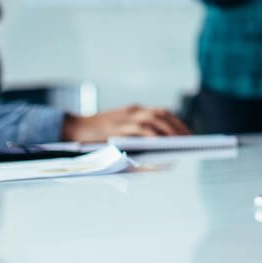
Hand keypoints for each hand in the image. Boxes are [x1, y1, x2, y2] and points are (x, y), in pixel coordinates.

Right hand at [61, 105, 188, 141]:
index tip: (189, 133)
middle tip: (189, 140)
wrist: (72, 129)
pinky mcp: (117, 127)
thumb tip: (159, 152)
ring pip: (152, 121)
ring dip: (168, 132)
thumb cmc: (96, 135)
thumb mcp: (118, 128)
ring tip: (179, 144)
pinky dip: (152, 137)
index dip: (177, 122)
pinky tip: (161, 146)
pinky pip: (139, 131)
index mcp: (134, 110)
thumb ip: (136, 133)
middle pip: (161, 115)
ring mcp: (124, 118)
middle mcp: (132, 111)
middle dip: (177, 127)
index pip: (162, 112)